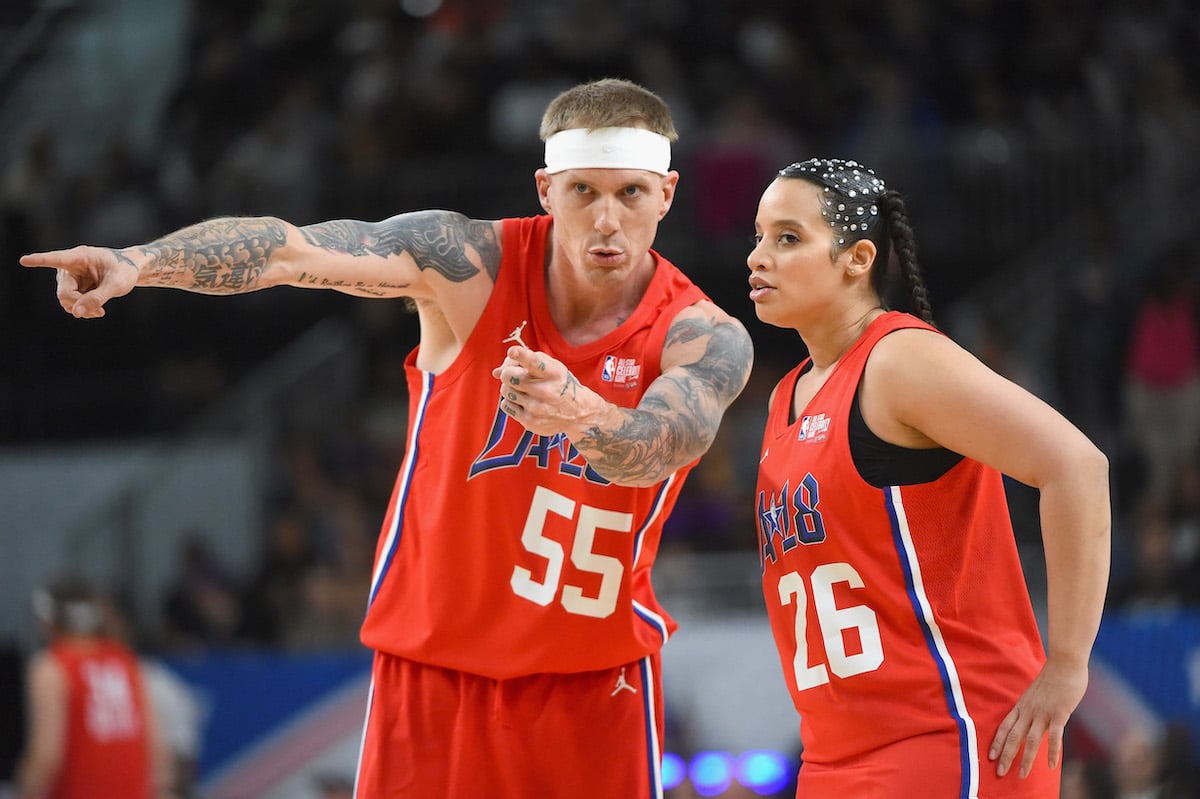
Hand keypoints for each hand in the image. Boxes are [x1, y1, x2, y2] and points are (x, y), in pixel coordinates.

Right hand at [20, 245, 137, 317]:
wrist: (128, 271)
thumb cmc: (124, 271)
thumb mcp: (117, 284)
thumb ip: (98, 298)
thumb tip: (77, 312)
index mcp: (80, 257)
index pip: (56, 259)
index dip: (40, 261)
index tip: (24, 260)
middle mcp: (69, 266)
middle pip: (64, 292)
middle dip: (80, 304)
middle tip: (99, 312)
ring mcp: (69, 278)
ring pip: (65, 300)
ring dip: (81, 309)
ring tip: (99, 311)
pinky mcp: (72, 287)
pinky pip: (71, 304)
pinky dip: (82, 310)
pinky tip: (96, 311)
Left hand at [492, 345, 598, 436]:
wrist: (578, 413)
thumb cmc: (559, 384)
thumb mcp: (551, 367)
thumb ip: (525, 362)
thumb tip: (496, 372)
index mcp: (553, 372)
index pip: (534, 362)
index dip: (521, 356)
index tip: (512, 352)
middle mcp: (546, 391)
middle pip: (508, 376)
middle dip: (508, 372)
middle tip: (515, 373)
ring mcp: (537, 408)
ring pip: (505, 390)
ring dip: (510, 387)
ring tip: (523, 389)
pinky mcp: (530, 422)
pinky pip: (506, 406)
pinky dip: (511, 401)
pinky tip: (524, 401)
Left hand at [989, 657, 1087, 778]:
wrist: (1064, 663)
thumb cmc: (1052, 677)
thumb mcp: (1034, 693)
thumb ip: (1032, 706)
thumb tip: (1031, 718)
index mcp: (1021, 705)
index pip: (1004, 727)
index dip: (996, 742)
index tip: (990, 756)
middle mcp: (1028, 711)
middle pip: (1013, 737)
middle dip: (1005, 756)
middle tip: (1000, 773)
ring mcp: (1043, 712)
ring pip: (1030, 740)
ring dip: (1025, 759)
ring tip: (1021, 775)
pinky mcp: (1059, 713)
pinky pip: (1054, 736)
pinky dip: (1051, 752)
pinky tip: (1050, 765)